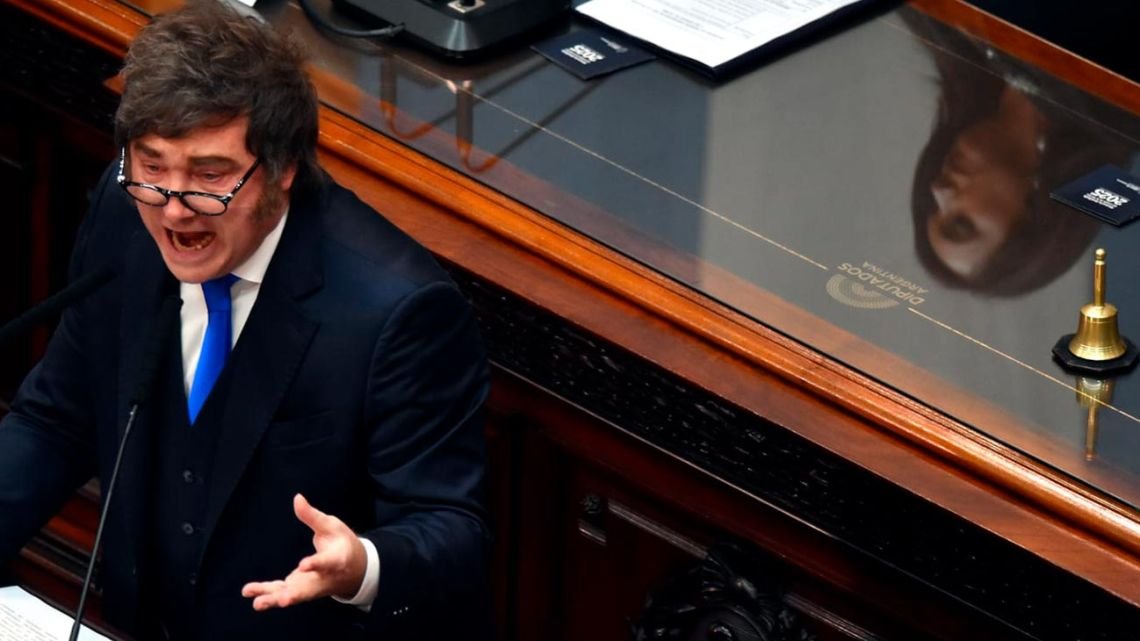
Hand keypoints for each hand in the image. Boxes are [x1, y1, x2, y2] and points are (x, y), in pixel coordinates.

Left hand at [241, 493, 367, 610]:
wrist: (355, 570)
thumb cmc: (342, 543)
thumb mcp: (332, 526)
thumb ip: (312, 516)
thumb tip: (297, 497)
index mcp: (336, 560)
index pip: (326, 563)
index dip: (315, 564)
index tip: (303, 565)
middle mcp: (323, 578)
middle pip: (309, 589)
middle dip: (295, 595)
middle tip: (283, 601)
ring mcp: (310, 587)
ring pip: (293, 595)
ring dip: (275, 599)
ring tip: (258, 603)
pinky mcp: (299, 589)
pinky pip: (282, 592)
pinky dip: (266, 594)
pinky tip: (249, 591)